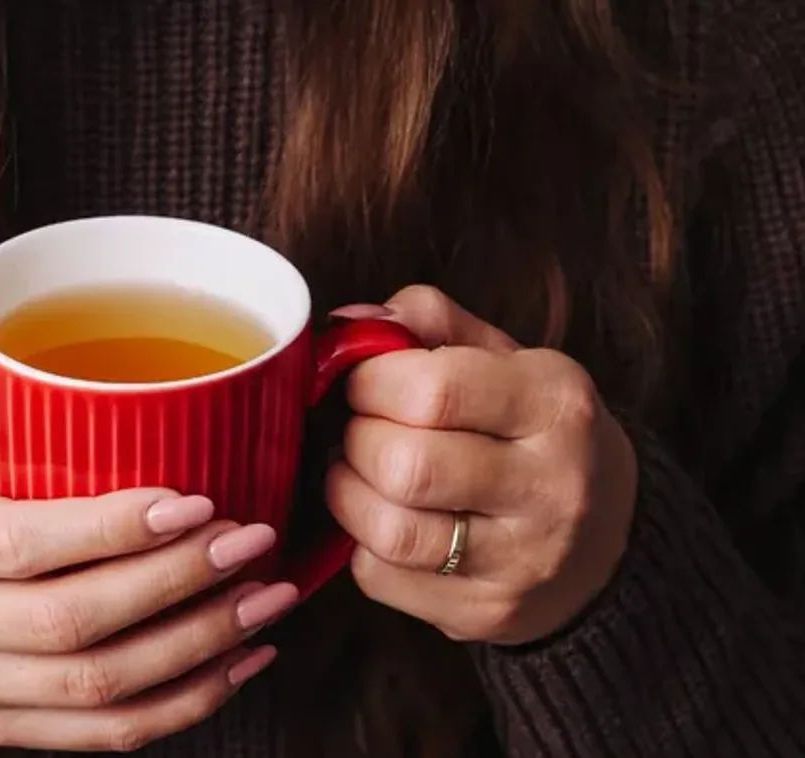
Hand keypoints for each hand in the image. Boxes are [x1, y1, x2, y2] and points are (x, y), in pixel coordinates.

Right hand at [0, 358, 298, 751]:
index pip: (19, 545)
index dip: (111, 529)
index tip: (195, 502)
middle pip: (70, 621)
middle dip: (175, 582)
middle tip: (249, 540)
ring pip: (100, 684)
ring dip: (199, 643)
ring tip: (266, 595)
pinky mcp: (9, 728)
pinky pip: (111, 732)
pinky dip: (190, 700)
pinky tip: (245, 656)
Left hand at [326, 286, 637, 644]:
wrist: (606, 543)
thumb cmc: (532, 433)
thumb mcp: (505, 360)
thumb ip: (429, 323)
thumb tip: (348, 323)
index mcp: (557, 404)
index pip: (435, 389)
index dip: (370, 380)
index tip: (362, 381)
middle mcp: (552, 486)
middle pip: (406, 464)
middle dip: (357, 439)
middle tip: (359, 429)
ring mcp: (522, 561)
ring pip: (390, 530)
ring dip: (348, 494)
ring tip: (357, 472)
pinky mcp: (486, 612)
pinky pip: (383, 578)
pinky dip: (360, 545)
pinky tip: (380, 520)